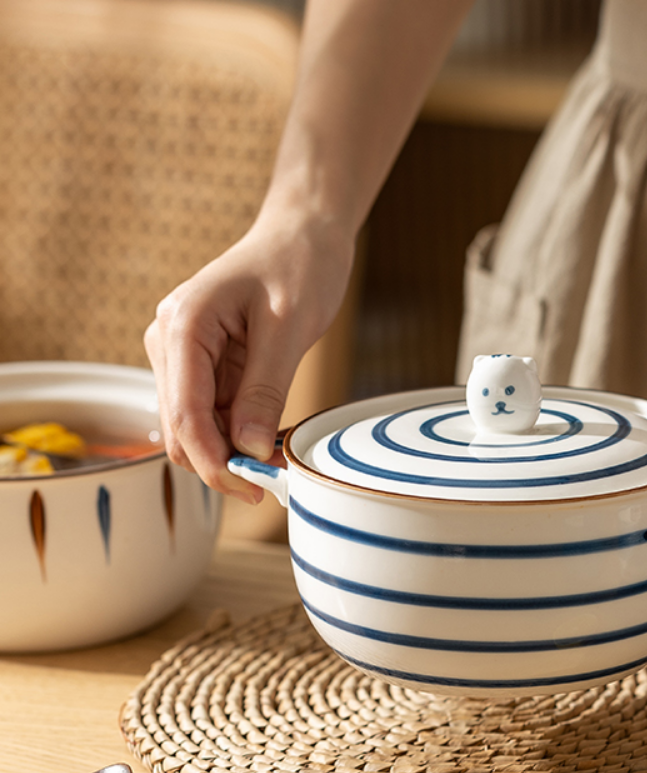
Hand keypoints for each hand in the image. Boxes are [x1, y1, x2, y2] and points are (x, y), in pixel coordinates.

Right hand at [144, 214, 353, 500]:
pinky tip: (270, 436)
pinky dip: (238, 432)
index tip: (253, 491)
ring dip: (231, 450)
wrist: (302, 233)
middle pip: (181, 430)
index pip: (184, 417)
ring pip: (195, 427)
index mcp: (183, 327)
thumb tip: (247, 451)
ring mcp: (183, 354)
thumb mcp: (288, 329)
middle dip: (222, 463)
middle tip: (273, 482)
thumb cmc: (298, 266)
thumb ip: (263, 391)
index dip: (215, 463)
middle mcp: (170, 342)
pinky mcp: (203, 363)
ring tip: (279, 457)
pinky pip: (213, 412)